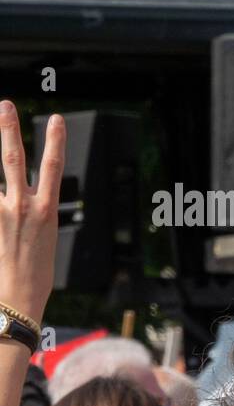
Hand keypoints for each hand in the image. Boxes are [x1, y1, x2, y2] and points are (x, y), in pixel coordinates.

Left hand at [0, 102, 63, 323]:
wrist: (17, 298)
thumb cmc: (34, 276)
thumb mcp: (43, 241)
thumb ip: (30, 217)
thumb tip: (19, 202)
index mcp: (47, 211)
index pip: (54, 167)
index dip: (56, 141)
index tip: (55, 120)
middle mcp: (24, 207)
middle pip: (14, 160)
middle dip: (9, 130)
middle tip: (5, 106)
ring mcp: (3, 214)